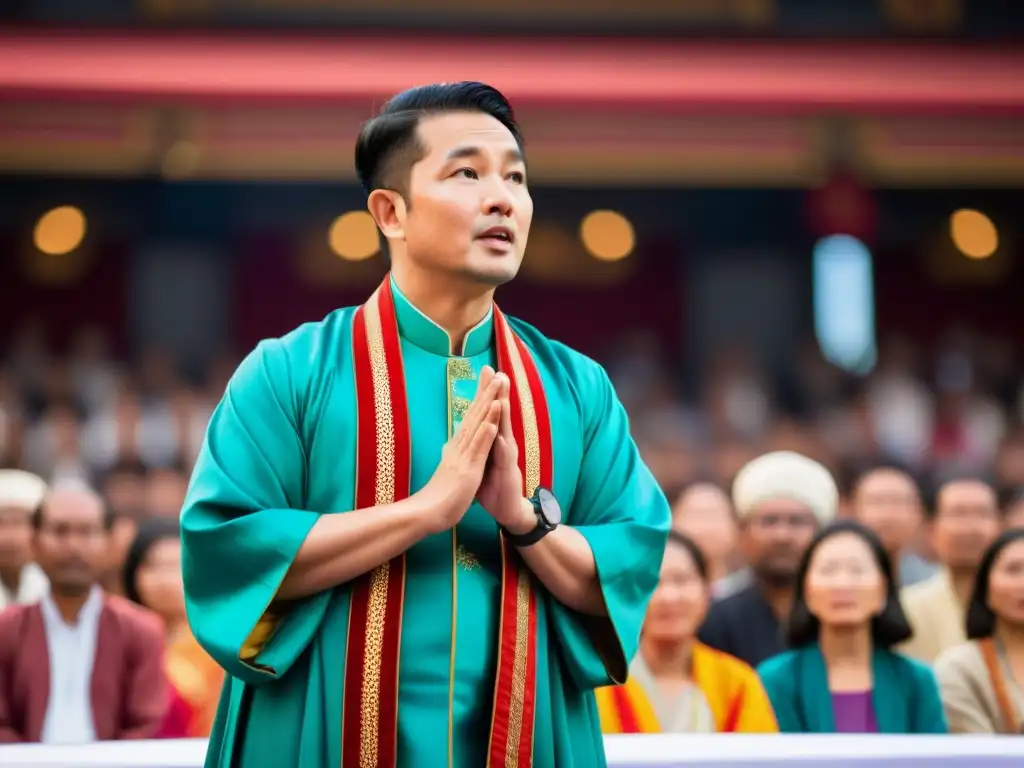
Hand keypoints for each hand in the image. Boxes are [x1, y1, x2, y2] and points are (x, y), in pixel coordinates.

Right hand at [417, 366, 501, 534]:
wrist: (426, 514)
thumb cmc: (438, 497)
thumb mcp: (448, 472)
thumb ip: (451, 458)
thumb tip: (448, 447)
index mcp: (457, 448)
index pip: (470, 419)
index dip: (479, 400)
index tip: (487, 382)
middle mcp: (459, 446)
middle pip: (473, 414)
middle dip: (485, 392)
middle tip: (494, 371)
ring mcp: (463, 455)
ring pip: (477, 424)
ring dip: (488, 403)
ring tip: (497, 383)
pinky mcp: (468, 468)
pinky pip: (479, 445)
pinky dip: (487, 428)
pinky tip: (494, 414)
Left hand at [477, 376, 535, 534]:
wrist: (507, 510)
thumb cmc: (493, 486)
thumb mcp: (480, 462)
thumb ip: (476, 445)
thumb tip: (464, 433)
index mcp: (493, 441)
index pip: (489, 412)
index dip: (486, 393)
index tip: (485, 372)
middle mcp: (502, 444)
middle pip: (500, 415)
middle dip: (498, 393)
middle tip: (498, 372)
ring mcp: (507, 457)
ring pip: (505, 430)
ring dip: (505, 411)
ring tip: (503, 393)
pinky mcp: (508, 471)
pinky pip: (505, 455)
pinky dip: (503, 443)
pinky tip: (502, 433)